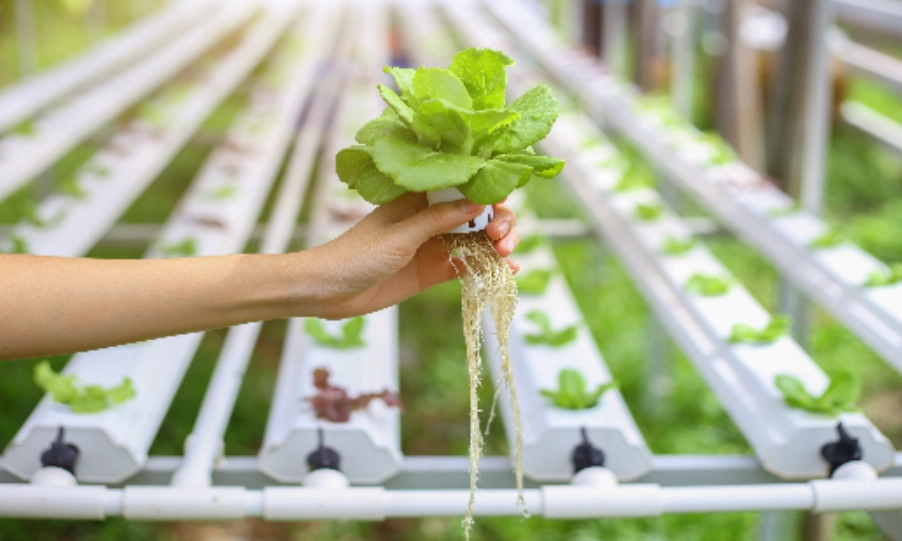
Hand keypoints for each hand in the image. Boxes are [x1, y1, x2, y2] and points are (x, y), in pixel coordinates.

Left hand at [302, 192, 519, 318]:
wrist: (328, 291)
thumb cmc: (356, 255)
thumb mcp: (400, 236)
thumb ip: (437, 220)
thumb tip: (477, 203)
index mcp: (420, 199)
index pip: (463, 186)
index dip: (487, 192)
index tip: (500, 204)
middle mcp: (432, 218)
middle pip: (478, 213)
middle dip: (498, 222)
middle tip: (500, 238)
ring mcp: (435, 245)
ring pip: (477, 239)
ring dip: (497, 245)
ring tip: (506, 257)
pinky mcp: (434, 270)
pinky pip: (468, 265)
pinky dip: (488, 267)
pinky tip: (506, 271)